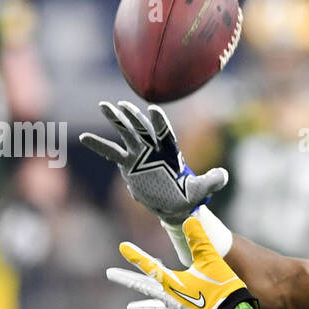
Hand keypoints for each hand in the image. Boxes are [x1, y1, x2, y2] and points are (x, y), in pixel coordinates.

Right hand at [79, 100, 227, 224]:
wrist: (173, 205)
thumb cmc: (188, 195)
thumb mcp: (202, 189)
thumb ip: (213, 180)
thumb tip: (224, 175)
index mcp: (171, 151)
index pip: (165, 133)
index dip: (160, 122)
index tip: (153, 110)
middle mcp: (155, 149)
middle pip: (143, 129)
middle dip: (133, 117)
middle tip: (121, 104)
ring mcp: (140, 155)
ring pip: (126, 134)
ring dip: (116, 121)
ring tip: (104, 106)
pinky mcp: (128, 164)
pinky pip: (112, 152)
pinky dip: (99, 145)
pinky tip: (84, 137)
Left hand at [107, 217, 259, 308]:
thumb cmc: (222, 287)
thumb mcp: (211, 260)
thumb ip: (199, 240)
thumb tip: (190, 219)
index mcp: (172, 283)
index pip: (150, 266)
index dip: (136, 256)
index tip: (122, 247)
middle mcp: (170, 298)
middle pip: (144, 286)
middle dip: (126, 279)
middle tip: (109, 274)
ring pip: (154, 307)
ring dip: (142, 305)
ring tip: (130, 307)